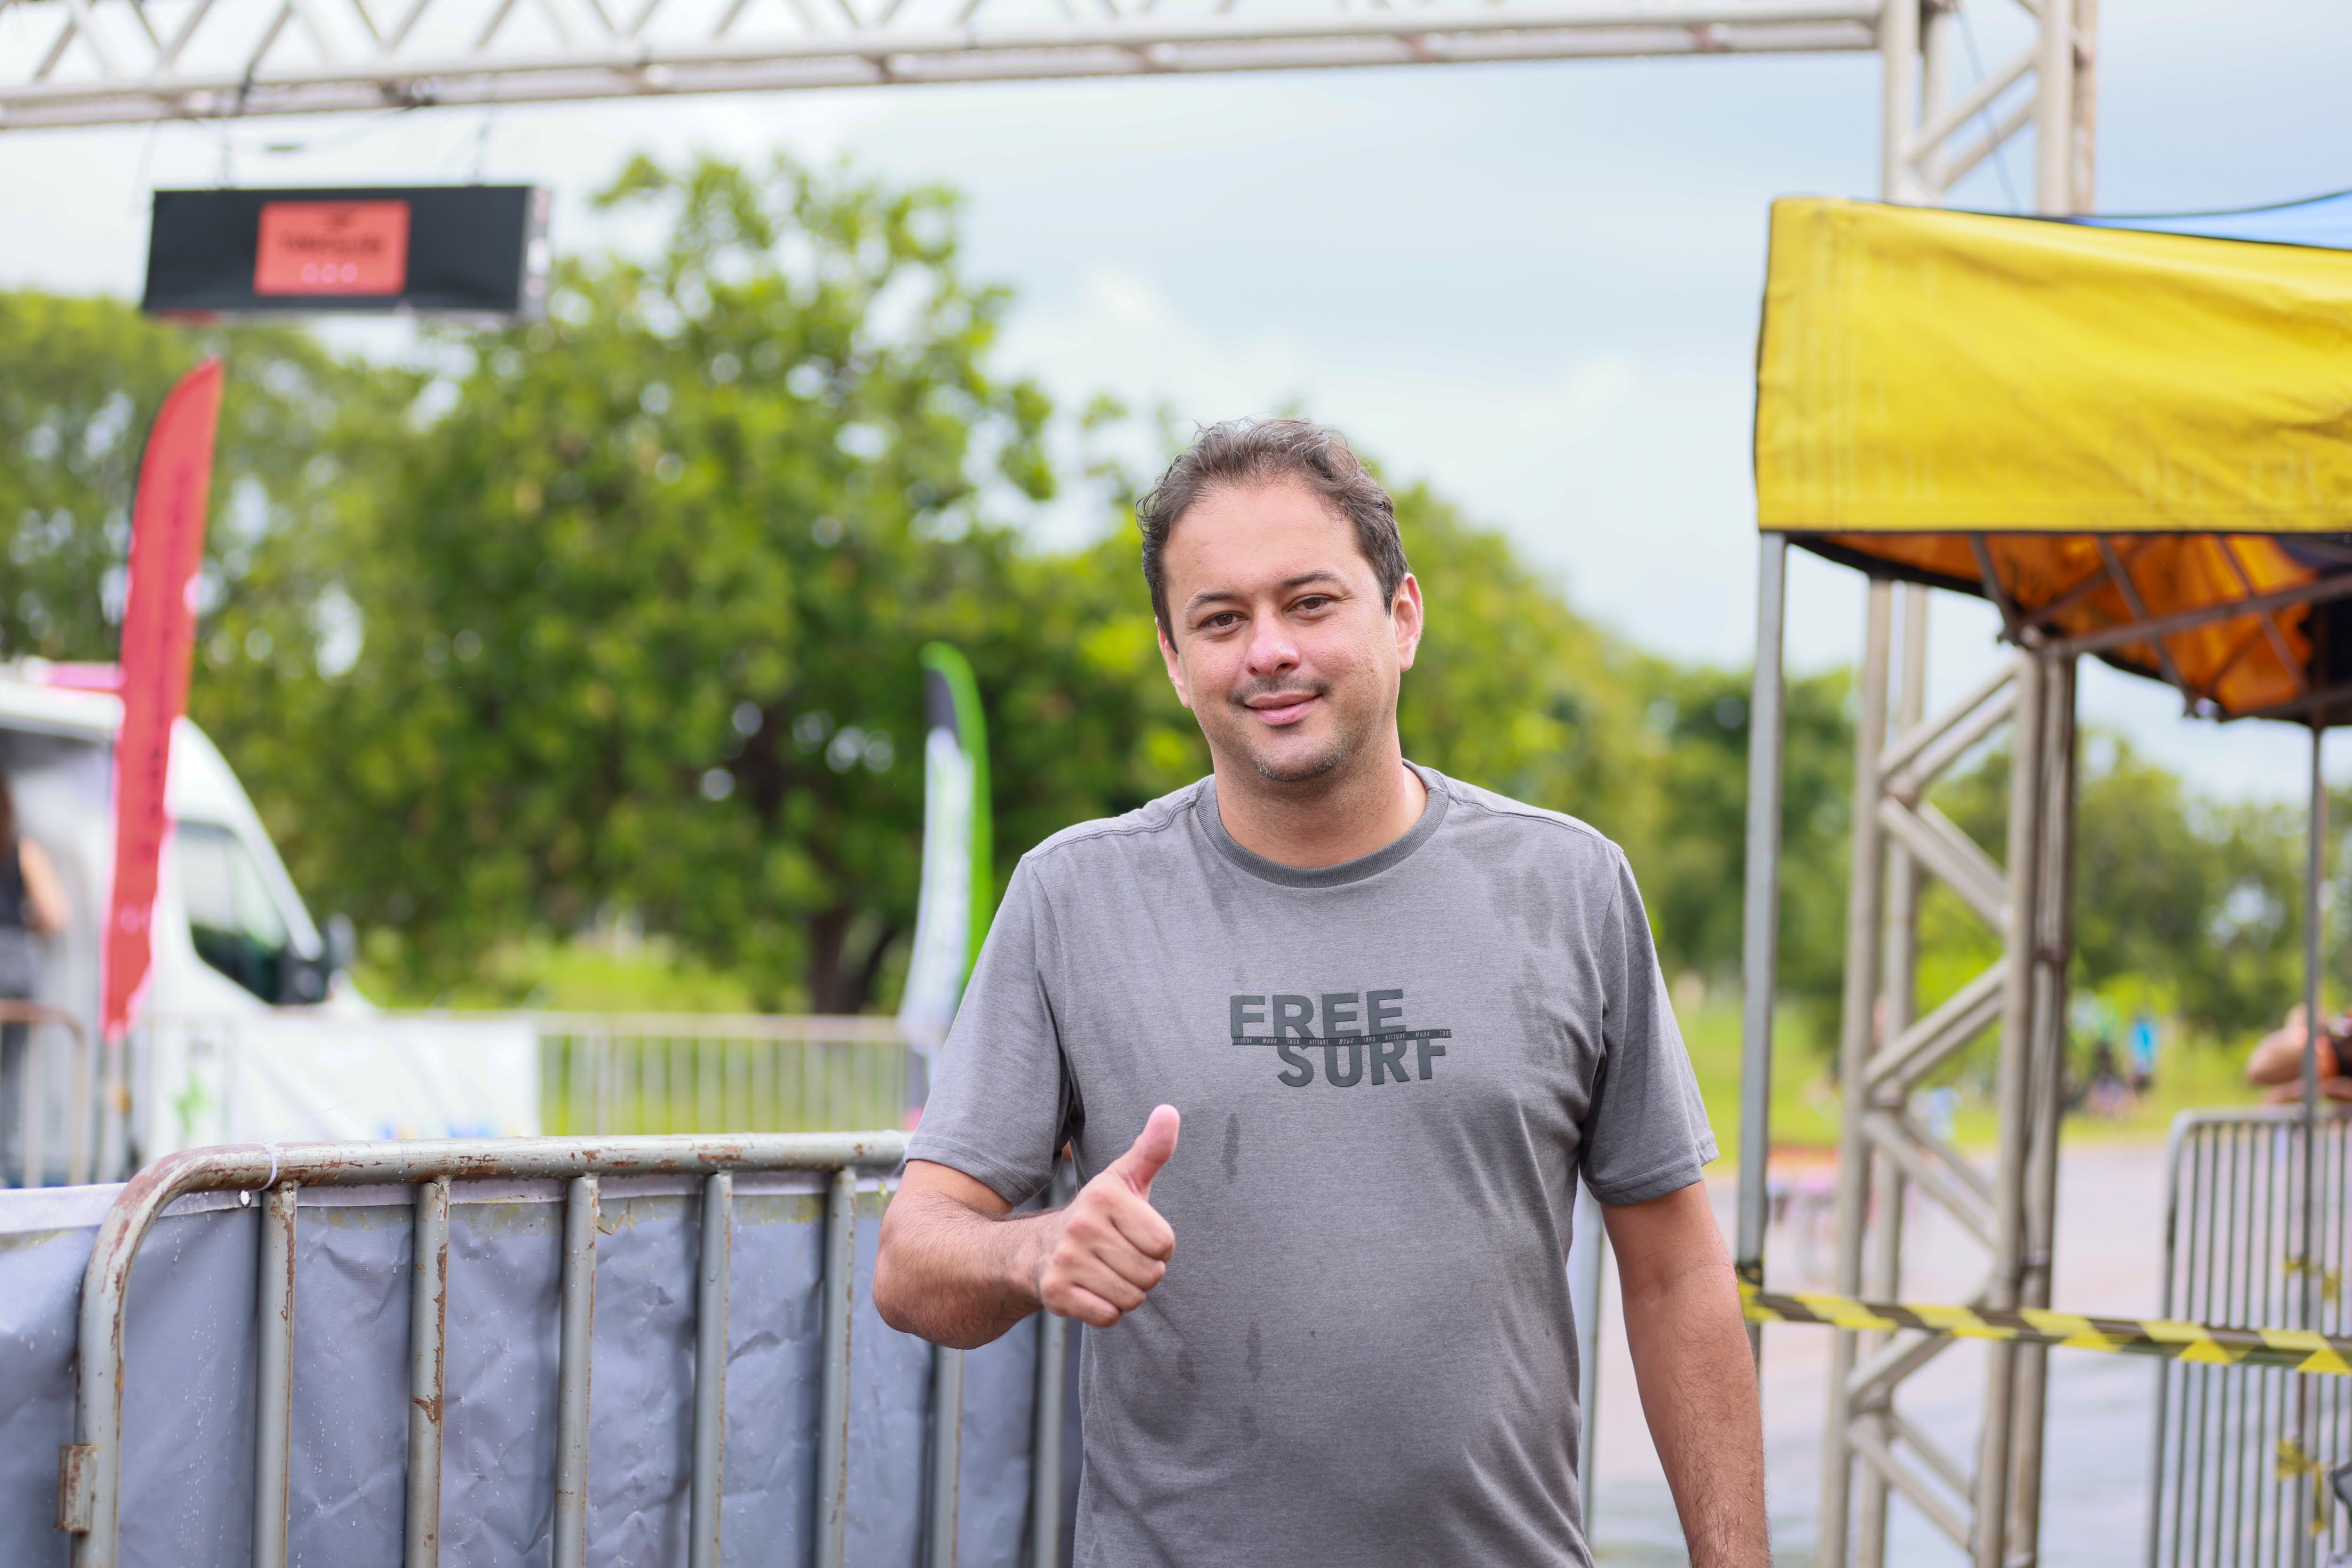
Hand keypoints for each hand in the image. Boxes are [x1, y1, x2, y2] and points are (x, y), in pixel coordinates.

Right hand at [1033, 1105, 1179, 1327]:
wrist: (1038, 1248)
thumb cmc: (1099, 1214)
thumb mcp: (1125, 1178)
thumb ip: (1152, 1149)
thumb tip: (1170, 1111)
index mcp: (1105, 1195)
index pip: (1164, 1243)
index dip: (1158, 1245)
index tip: (1135, 1234)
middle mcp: (1082, 1225)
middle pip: (1151, 1274)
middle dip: (1144, 1272)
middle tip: (1120, 1256)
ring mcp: (1066, 1260)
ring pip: (1132, 1298)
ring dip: (1126, 1292)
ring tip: (1106, 1272)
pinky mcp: (1056, 1293)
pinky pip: (1108, 1316)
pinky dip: (1107, 1311)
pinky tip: (1092, 1291)